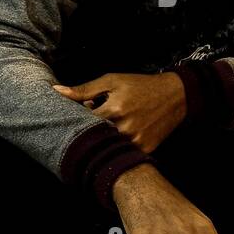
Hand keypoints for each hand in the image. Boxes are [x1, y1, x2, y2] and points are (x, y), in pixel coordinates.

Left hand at [54, 72, 186, 153]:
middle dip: (89, 129)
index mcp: (115, 109)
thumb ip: (84, 89)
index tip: (79, 113)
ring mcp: (137, 140)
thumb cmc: (141, 86)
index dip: (77, 118)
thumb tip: (56, 90)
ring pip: (108, 146)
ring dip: (103, 138)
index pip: (82, 121)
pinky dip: (117, 145)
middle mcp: (126, 128)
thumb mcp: (113, 81)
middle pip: (94, 136)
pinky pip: (124, 152)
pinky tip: (120, 134)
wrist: (176, 96)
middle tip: (93, 120)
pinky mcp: (146, 148)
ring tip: (109, 125)